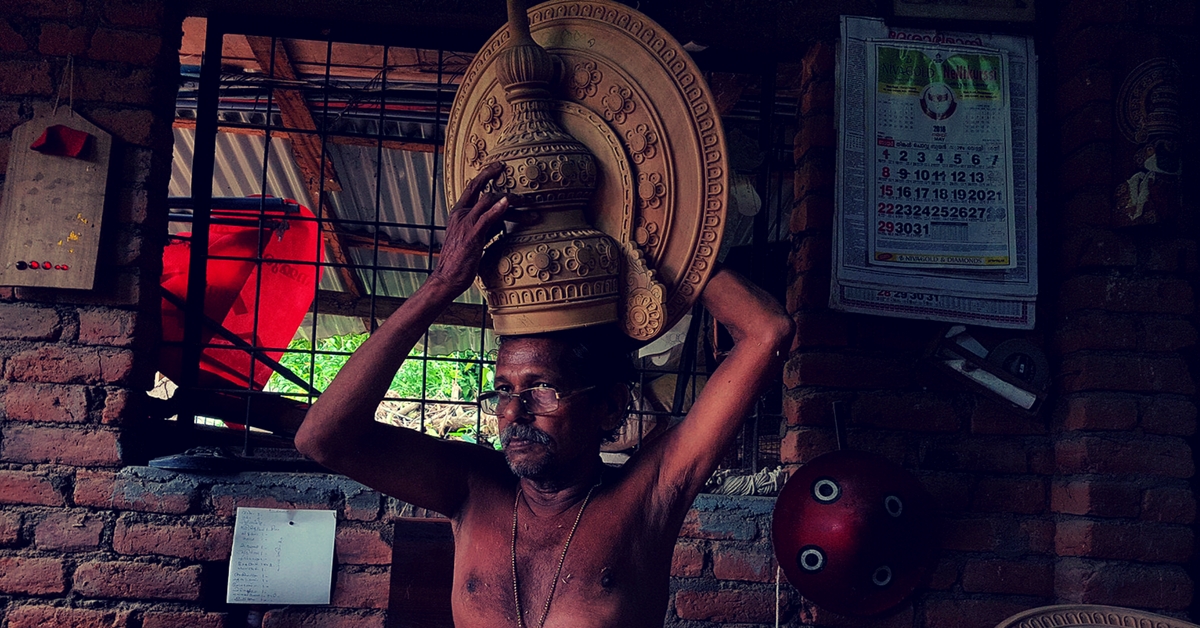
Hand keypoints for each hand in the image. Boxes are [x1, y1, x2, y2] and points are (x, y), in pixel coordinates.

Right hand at [428, 162, 512, 293]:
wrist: (446, 278)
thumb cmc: (460, 262)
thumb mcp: (474, 239)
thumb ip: (486, 227)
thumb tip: (502, 221)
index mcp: (458, 214)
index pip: (472, 187)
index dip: (486, 174)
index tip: (499, 167)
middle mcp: (461, 214)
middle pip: (484, 191)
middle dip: (503, 185)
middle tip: (519, 183)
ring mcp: (466, 224)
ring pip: (489, 201)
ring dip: (511, 200)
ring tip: (528, 204)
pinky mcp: (472, 235)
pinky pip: (486, 218)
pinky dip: (498, 209)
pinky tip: (507, 203)